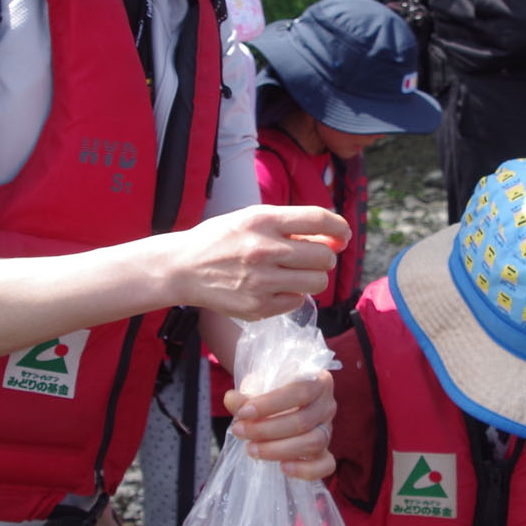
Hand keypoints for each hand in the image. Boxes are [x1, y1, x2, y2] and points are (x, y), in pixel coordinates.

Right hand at [173, 204, 344, 320]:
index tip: (343, 235)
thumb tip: (333, 238)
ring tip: (295, 273)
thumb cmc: (222, 239)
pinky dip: (293, 295)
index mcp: (263, 220)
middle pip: (324, 256)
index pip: (318, 219)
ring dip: (313, 278)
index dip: (339, 227)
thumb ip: (290, 225)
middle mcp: (263, 250)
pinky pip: (297, 302)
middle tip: (312, 258)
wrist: (182, 268)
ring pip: (317, 282)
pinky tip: (274, 288)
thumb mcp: (251, 219)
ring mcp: (260, 281)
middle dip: (325, 257)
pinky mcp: (257, 307)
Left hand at [225, 368, 335, 480]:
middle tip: (239, 431)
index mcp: (318, 380)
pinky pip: (326, 465)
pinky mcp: (326, 452)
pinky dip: (306, 470)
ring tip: (252, 449)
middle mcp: (327, 405)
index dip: (271, 404)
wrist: (280, 405)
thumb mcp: (258, 388)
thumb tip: (231, 400)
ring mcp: (328, 430)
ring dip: (278, 449)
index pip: (301, 391)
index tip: (244, 412)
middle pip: (303, 421)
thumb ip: (246, 396)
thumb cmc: (271, 392)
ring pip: (313, 443)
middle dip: (266, 429)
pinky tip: (283, 468)